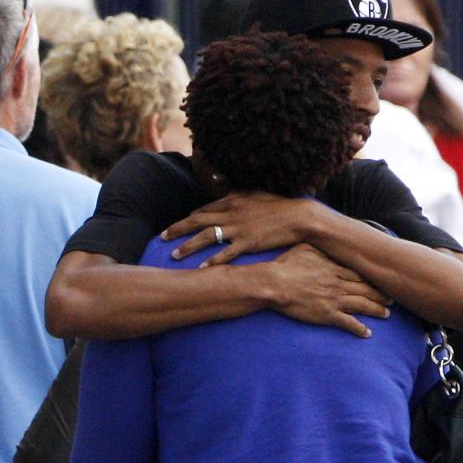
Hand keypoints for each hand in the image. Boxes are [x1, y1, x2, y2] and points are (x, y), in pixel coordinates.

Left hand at [162, 191, 317, 265]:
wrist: (300, 216)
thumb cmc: (282, 205)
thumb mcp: (258, 195)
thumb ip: (242, 195)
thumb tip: (231, 194)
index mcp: (234, 200)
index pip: (205, 209)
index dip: (190, 217)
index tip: (179, 224)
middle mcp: (232, 212)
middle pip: (197, 221)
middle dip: (177, 228)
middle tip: (161, 236)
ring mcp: (239, 228)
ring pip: (206, 237)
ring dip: (188, 246)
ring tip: (174, 255)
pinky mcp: (248, 243)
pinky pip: (225, 254)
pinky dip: (212, 261)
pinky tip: (200, 268)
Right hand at [265, 243, 390, 337]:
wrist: (275, 284)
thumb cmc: (286, 265)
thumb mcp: (305, 248)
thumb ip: (320, 247)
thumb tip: (329, 242)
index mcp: (334, 269)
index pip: (360, 274)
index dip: (373, 279)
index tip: (383, 281)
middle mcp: (338, 284)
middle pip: (366, 290)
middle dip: (380, 295)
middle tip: (392, 299)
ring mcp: (334, 300)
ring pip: (362, 305)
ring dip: (376, 310)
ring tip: (387, 314)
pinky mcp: (327, 315)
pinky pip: (347, 323)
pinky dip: (359, 328)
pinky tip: (367, 334)